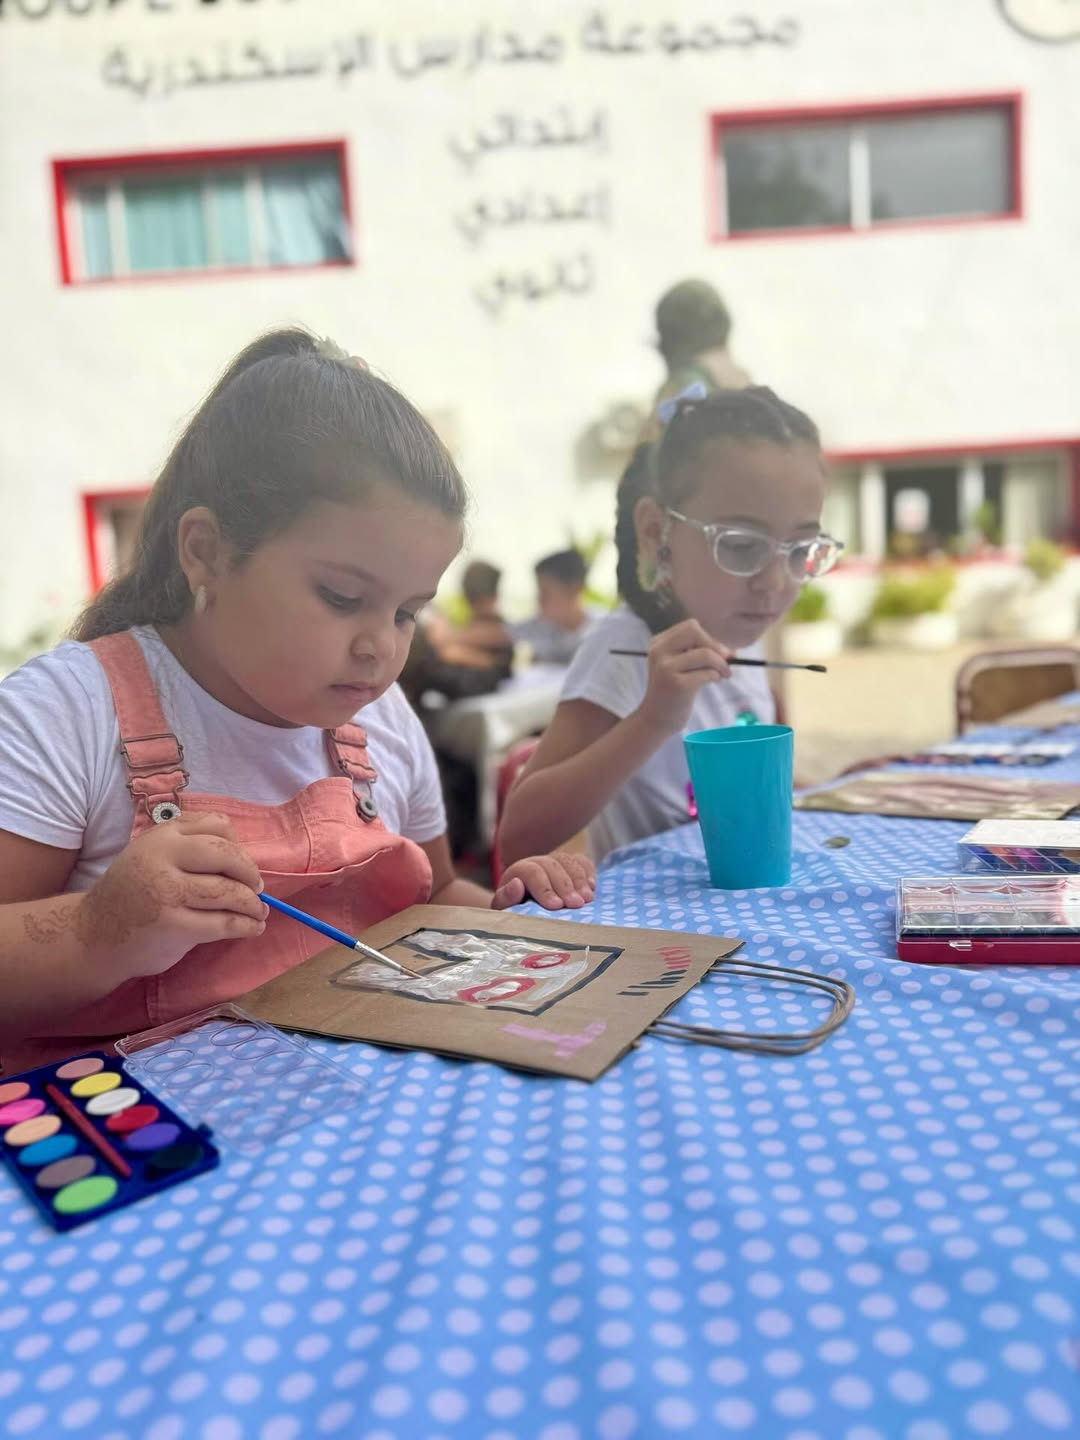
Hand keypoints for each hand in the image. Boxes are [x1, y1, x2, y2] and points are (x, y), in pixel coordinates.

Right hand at [76, 813, 266, 977]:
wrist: (93, 935)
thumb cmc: (132, 893)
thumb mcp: (152, 854)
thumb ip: (188, 845)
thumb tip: (244, 855)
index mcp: (162, 835)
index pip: (217, 826)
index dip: (238, 845)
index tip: (241, 864)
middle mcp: (163, 858)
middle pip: (228, 856)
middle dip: (250, 874)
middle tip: (258, 888)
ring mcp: (168, 892)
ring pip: (229, 892)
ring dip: (253, 904)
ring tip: (258, 912)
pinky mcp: (174, 926)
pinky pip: (224, 923)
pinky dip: (246, 926)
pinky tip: (251, 927)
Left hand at [492, 851, 596, 910]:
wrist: (521, 906)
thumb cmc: (513, 909)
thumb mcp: (505, 907)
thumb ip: (506, 897)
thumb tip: (516, 884)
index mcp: (519, 871)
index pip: (532, 872)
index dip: (545, 888)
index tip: (556, 905)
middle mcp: (537, 862)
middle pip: (553, 866)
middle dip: (566, 886)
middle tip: (576, 904)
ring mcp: (555, 862)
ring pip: (568, 862)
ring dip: (580, 880)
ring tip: (587, 899)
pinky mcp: (569, 866)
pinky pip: (581, 861)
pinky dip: (588, 871)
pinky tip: (592, 887)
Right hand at [638, 618, 731, 737]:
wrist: (656, 719)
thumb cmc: (673, 692)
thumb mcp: (680, 666)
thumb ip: (699, 653)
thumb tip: (731, 651)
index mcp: (658, 643)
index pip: (690, 627)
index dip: (708, 639)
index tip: (717, 654)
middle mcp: (659, 652)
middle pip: (695, 632)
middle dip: (715, 647)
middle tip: (724, 662)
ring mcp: (666, 668)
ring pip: (705, 654)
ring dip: (721, 665)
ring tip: (722, 675)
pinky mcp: (676, 684)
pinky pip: (707, 673)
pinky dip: (715, 677)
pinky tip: (714, 682)